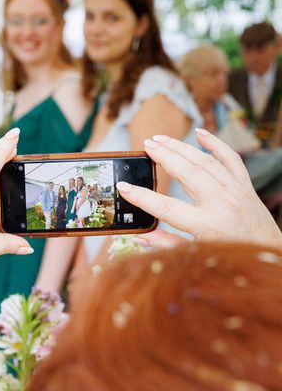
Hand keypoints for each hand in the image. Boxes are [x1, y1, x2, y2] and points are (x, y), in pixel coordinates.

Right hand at [117, 129, 281, 250]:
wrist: (269, 254)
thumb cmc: (230, 258)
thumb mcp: (195, 255)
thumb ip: (165, 244)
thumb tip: (138, 236)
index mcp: (206, 225)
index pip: (166, 207)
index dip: (142, 197)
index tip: (124, 187)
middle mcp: (222, 204)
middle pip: (187, 173)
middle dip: (163, 156)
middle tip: (145, 145)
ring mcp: (235, 191)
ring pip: (205, 161)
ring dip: (181, 147)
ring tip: (160, 139)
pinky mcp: (245, 186)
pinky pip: (231, 159)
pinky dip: (215, 143)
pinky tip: (199, 132)